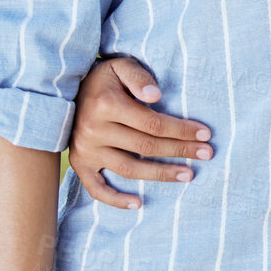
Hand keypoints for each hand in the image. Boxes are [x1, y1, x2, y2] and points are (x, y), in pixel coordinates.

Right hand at [68, 57, 211, 209]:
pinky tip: (138, 204)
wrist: (63, 90)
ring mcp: (85, 150)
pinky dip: (115, 199)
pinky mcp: (79, 163)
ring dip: (160, 174)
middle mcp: (94, 130)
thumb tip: (156, 96)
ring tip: (188, 175)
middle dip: (180, 150)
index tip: (205, 134)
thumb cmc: (104, 78)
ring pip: (128, 169)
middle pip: (145, 146)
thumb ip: (140, 78)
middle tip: (207, 154)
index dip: (181, 130)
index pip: (153, 123)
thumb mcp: (121, 66)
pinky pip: (95, 188)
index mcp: (107, 105)